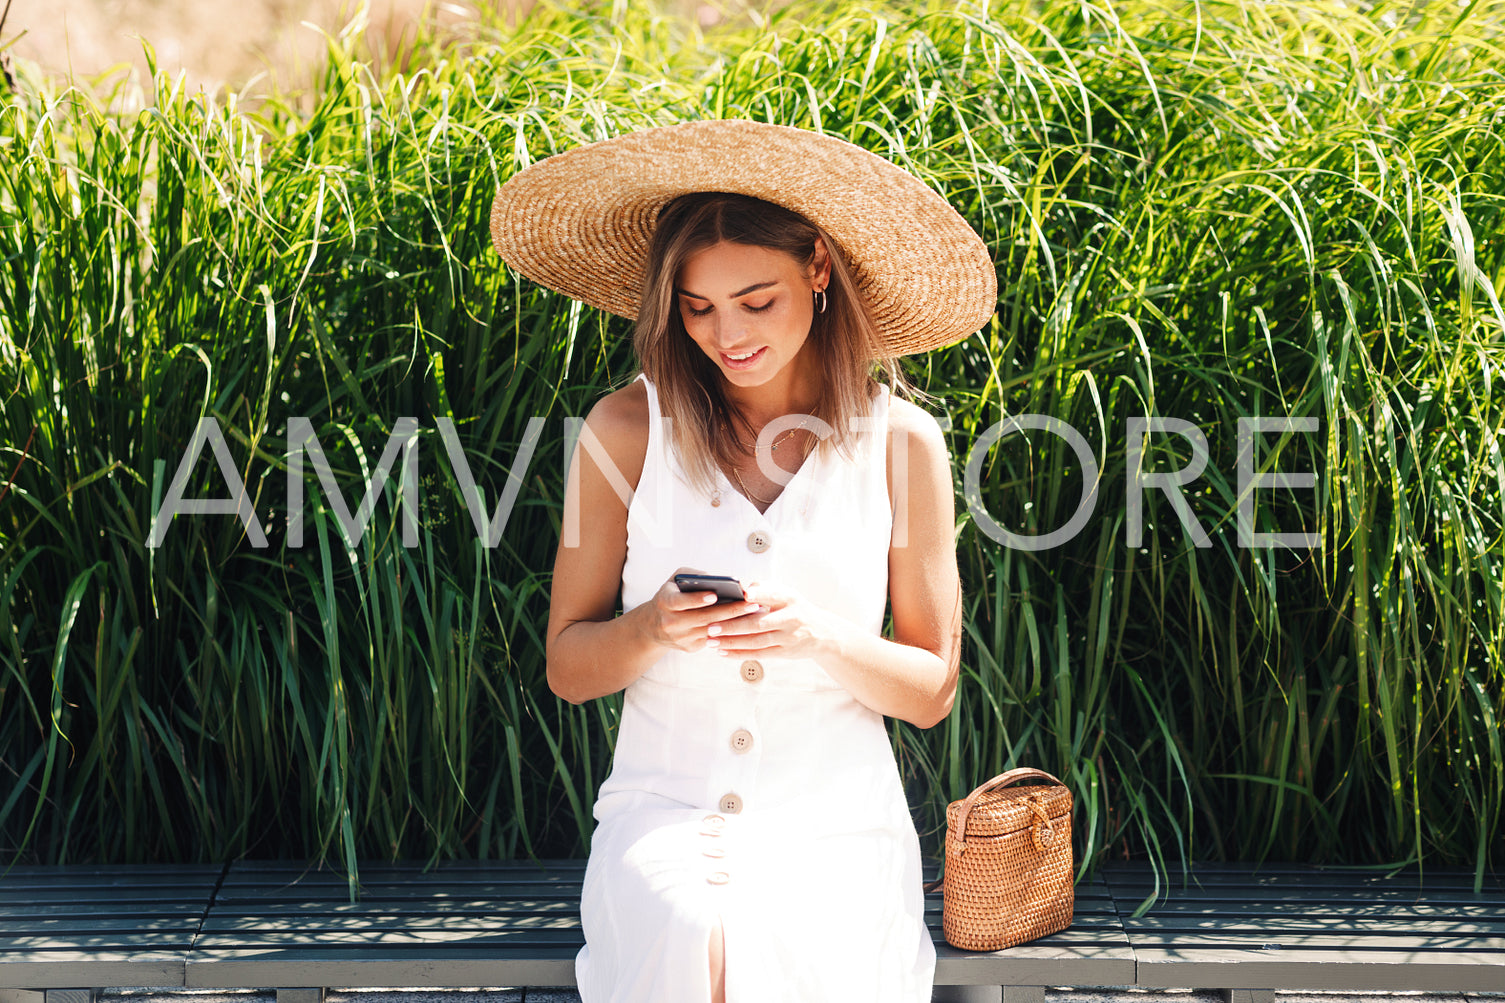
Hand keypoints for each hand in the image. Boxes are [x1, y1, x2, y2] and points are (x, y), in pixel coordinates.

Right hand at [636, 568, 765, 653]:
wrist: (653, 626)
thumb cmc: (671, 596)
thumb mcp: (674, 582)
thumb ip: (692, 576)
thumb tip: (716, 579)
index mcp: (665, 602)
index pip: (680, 602)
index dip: (697, 599)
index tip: (714, 595)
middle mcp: (670, 623)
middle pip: (703, 618)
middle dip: (729, 611)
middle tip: (750, 604)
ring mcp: (680, 638)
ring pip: (712, 631)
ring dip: (735, 623)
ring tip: (755, 614)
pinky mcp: (689, 648)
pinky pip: (713, 640)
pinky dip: (731, 633)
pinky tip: (747, 625)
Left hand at [702, 580, 848, 660]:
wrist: (823, 634)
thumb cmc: (797, 609)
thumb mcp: (789, 594)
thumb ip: (766, 589)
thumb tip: (742, 588)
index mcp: (790, 599)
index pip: (773, 595)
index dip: (759, 595)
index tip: (743, 594)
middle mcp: (790, 618)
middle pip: (758, 623)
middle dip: (732, 626)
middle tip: (711, 626)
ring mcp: (788, 637)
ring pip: (755, 641)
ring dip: (731, 642)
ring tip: (712, 641)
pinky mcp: (784, 652)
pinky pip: (759, 654)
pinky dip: (739, 654)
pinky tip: (724, 652)